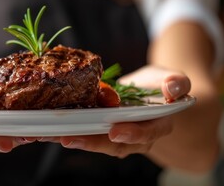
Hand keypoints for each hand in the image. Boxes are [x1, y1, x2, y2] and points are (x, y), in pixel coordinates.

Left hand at [54, 65, 190, 157]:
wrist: (152, 93)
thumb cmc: (163, 86)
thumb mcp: (174, 79)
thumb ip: (178, 83)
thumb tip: (174, 88)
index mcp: (157, 125)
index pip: (146, 133)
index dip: (131, 133)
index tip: (115, 130)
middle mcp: (136, 137)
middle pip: (114, 144)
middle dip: (91, 142)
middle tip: (69, 138)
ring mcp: (116, 136)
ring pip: (96, 141)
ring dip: (73, 139)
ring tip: (51, 135)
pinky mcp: (100, 130)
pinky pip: (84, 133)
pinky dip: (66, 131)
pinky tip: (45, 130)